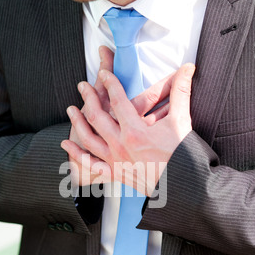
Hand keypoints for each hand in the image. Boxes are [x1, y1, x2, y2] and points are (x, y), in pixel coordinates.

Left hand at [62, 63, 194, 195]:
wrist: (182, 186)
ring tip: (71, 109)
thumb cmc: (182, 155)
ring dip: (78, 122)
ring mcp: (116, 160)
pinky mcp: (115, 173)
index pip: (118, 100)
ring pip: (89, 138)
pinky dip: (77, 154)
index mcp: (136, 131)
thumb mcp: (181, 121)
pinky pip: (91, 164)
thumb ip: (181, 91)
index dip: (110, 83)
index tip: (104, 74)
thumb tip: (187, 68)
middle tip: (82, 86)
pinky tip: (66, 145)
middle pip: (98, 116)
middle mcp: (121, 145)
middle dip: (88, 98)